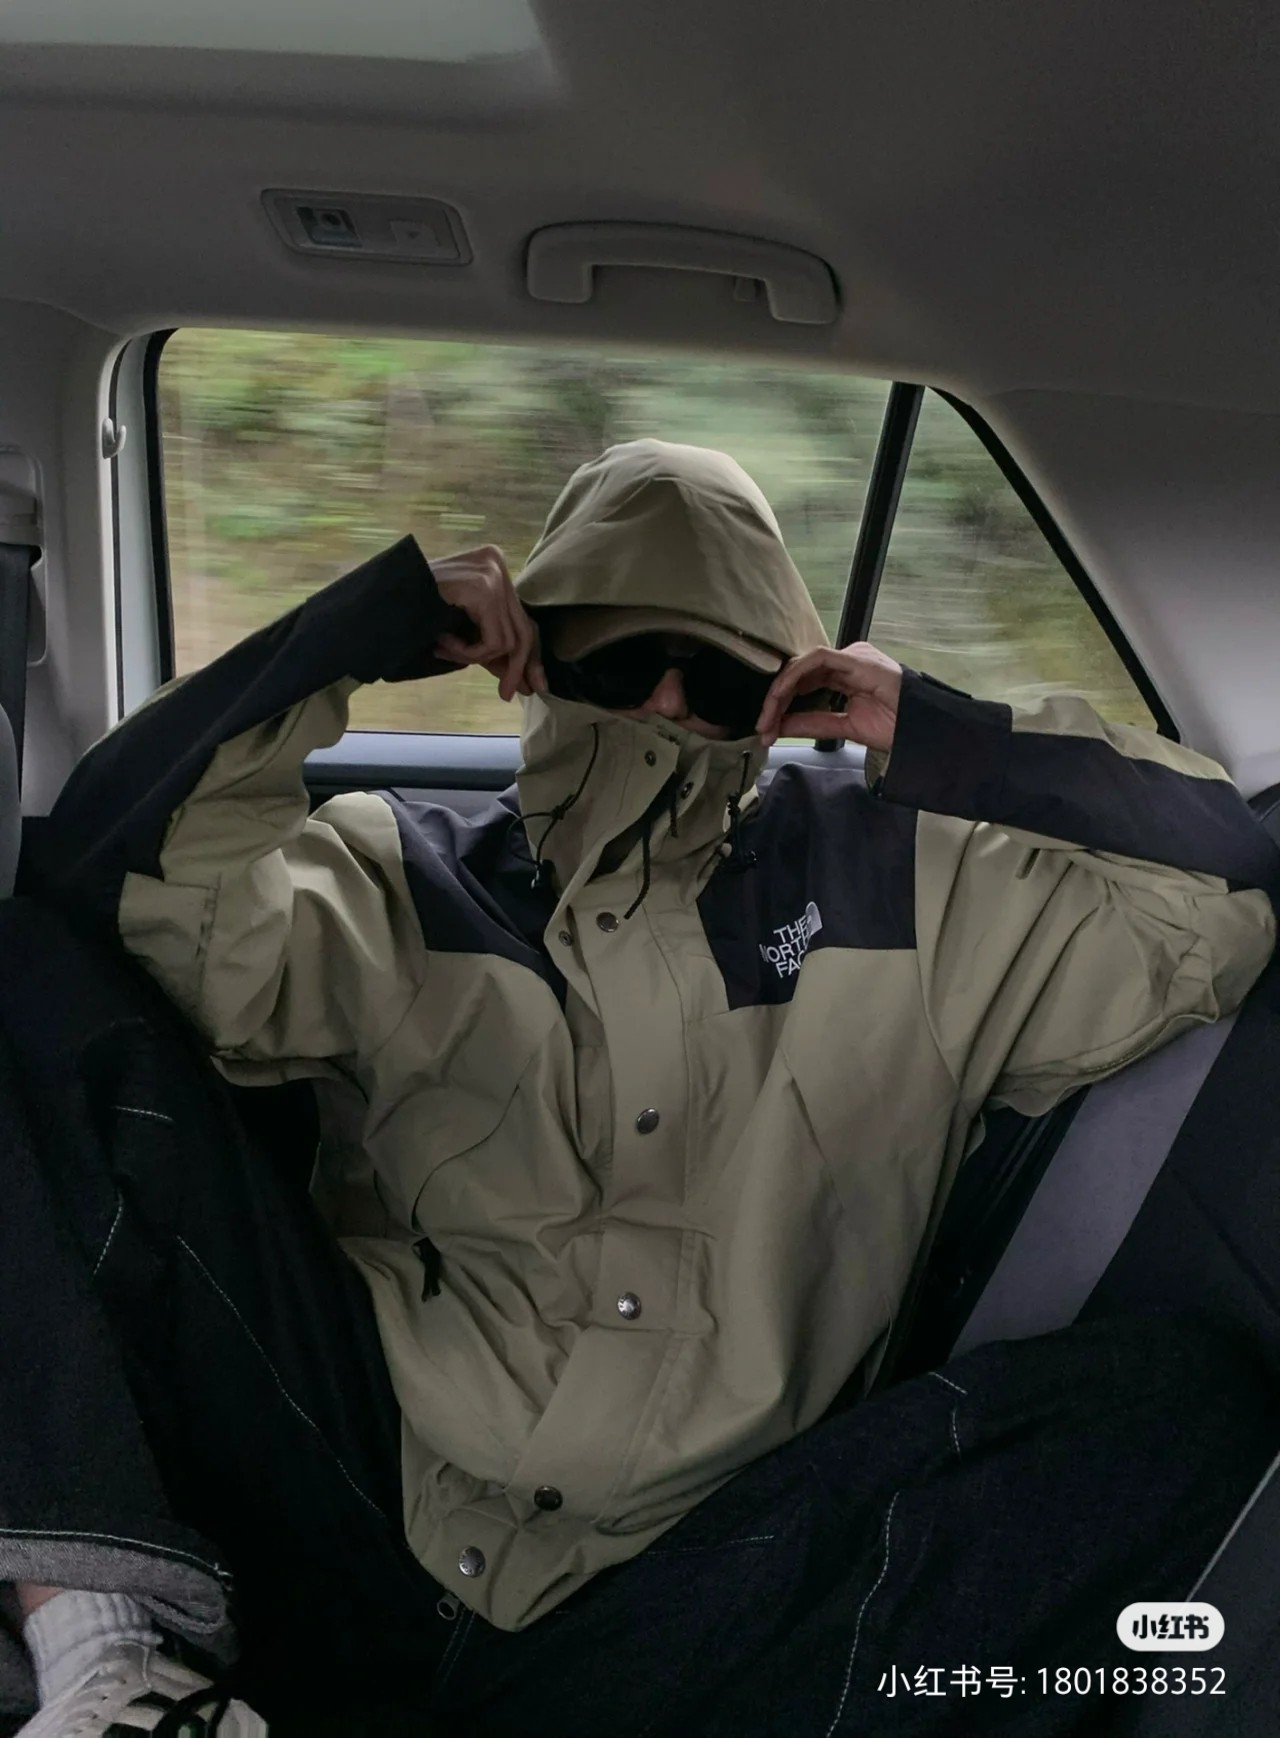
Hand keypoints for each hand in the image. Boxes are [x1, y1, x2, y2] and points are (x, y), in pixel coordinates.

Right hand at [429, 545, 544, 702]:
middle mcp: (496, 563)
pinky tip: (441, 642)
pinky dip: (468, 653)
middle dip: (516, 667)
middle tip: (506, 695)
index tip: (533, 686)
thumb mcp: (464, 628)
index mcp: (493, 566)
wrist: (383, 598)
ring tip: (443, 649)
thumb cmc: (416, 610)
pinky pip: (492, 641)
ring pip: (507, 641)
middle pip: (522, 629)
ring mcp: (491, 573)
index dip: (529, 657)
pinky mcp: (483, 589)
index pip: (522, 619)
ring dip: (474, 656)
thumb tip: (525, 682)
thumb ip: (492, 646)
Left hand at [755, 642, 902, 750]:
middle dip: (776, 700)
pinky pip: (816, 660)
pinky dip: (794, 677)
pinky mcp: (855, 658)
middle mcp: (847, 662)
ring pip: (803, 665)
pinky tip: (782, 697)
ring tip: (768, 717)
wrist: (924, 730)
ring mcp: (852, 657)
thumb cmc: (897, 726)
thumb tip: (780, 725)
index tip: (766, 729)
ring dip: (781, 691)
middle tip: (762, 727)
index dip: (782, 704)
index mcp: (846, 675)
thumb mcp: (844, 728)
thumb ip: (813, 724)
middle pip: (800, 674)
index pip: (804, 683)